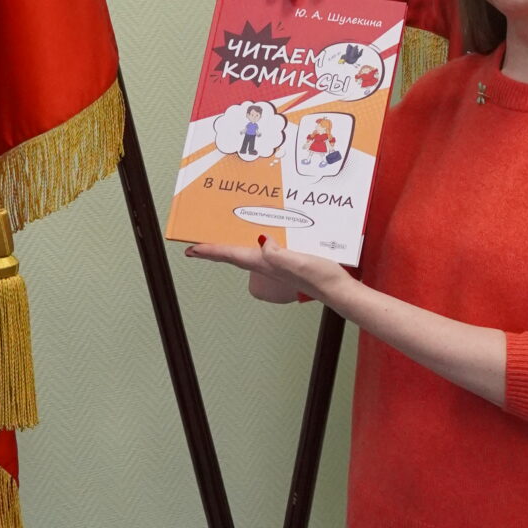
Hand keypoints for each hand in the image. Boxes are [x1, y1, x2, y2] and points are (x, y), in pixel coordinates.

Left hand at [184, 238, 353, 310]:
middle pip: (233, 254)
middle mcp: (267, 264)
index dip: (210, 251)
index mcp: (265, 263)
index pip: (231, 255)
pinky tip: (258, 237)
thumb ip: (279, 254)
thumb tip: (260, 241)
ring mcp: (276, 264)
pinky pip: (263, 250)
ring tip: (220, 238)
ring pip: (246, 252)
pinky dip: (253, 243)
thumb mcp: (300, 262)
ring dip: (231, 246)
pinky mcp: (288, 262)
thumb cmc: (320, 277)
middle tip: (198, 244)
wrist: (338, 291)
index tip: (190, 249)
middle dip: (215, 249)